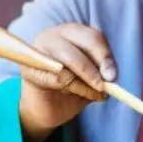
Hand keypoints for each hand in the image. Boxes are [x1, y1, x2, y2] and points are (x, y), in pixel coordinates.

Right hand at [18, 23, 116, 140]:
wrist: (46, 109)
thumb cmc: (71, 89)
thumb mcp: (91, 78)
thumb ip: (100, 73)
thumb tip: (110, 75)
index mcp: (71, 33)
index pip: (92, 36)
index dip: (105, 55)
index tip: (112, 76)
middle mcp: (54, 35)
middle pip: (81, 43)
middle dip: (95, 67)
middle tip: (105, 86)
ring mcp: (38, 50)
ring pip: (69, 60)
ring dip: (85, 81)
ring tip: (92, 93)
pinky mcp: (29, 69)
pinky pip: (58, 77)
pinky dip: (73, 89)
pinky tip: (75, 94)